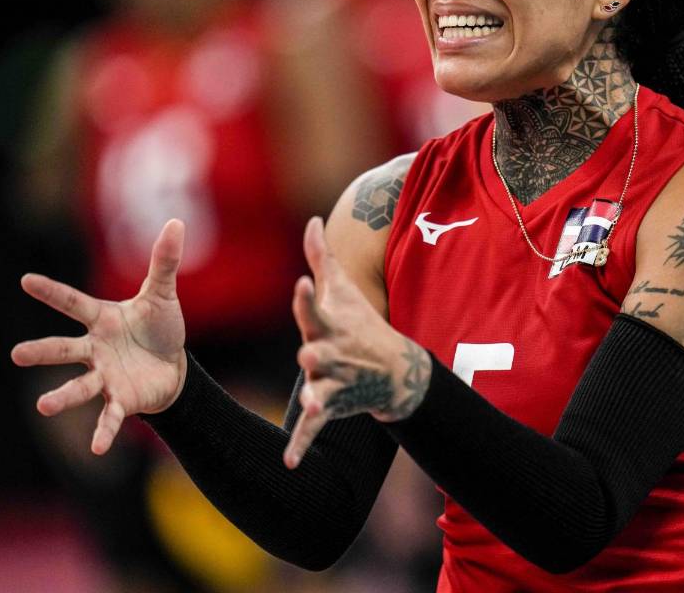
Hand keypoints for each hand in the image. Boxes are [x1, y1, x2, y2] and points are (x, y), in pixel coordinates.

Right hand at [11, 219, 189, 455]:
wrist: (173, 367)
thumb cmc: (159, 329)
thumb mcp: (163, 295)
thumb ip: (163, 262)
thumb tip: (177, 222)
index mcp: (102, 320)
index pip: (74, 303)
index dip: (52, 292)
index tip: (25, 279)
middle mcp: (96, 349)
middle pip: (65, 349)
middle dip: (42, 351)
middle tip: (16, 355)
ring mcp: (105, 376)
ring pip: (79, 386)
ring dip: (62, 396)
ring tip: (42, 406)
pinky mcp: (120, 400)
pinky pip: (109, 417)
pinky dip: (103, 433)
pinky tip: (97, 450)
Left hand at [284, 216, 430, 468]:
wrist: (394, 370)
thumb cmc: (361, 323)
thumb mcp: (342, 290)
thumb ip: (321, 258)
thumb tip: (311, 220)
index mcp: (329, 325)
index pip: (315, 309)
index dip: (308, 298)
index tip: (302, 284)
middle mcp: (332, 354)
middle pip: (319, 353)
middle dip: (315, 354)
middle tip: (307, 354)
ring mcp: (333, 382)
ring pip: (320, 390)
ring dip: (315, 397)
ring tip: (308, 404)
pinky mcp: (330, 407)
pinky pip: (313, 428)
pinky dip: (301, 445)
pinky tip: (289, 463)